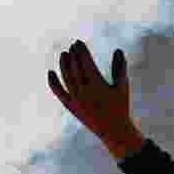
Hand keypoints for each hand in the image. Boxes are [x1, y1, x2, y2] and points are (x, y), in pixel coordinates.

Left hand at [47, 40, 142, 159]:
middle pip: (74, 69)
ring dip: (63, 65)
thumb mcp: (122, 86)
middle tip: (72, 45)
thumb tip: (118, 50)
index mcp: (97, 85)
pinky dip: (53, 82)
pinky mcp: (71, 107)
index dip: (81, 51)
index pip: (85, 63)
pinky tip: (50, 72)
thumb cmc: (120, 106)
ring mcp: (76, 100)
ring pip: (66, 78)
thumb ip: (120, 67)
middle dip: (73, 55)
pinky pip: (59, 93)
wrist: (113, 131)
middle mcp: (84, 92)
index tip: (78, 42)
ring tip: (64, 53)